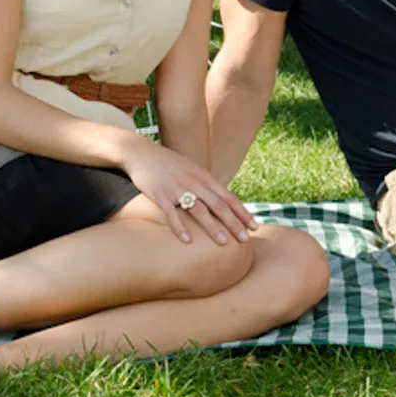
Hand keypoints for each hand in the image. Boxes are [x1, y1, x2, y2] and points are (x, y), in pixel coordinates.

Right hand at [119, 139, 255, 245]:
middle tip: (245, 239)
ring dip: (213, 227)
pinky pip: (171, 213)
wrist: (142, 153)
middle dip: (234, 223)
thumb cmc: (169, 165)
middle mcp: (194, 182)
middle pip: (219, 205)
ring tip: (223, 242)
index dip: (242, 213)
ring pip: (199, 210)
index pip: (228, 197)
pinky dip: (180, 227)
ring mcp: (177, 189)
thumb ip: (207, 185)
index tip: (253, 227)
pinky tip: (187, 240)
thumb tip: (223, 201)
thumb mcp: (192, 171)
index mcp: (204, 177)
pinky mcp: (160, 194)